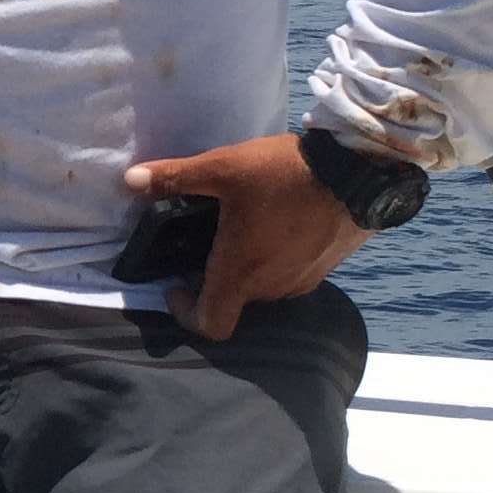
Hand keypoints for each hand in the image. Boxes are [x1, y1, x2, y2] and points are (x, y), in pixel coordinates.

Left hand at [125, 137, 363, 343]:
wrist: (362, 170)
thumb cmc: (288, 173)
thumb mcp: (225, 167)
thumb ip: (176, 177)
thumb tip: (130, 180)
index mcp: (242, 273)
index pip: (210, 325)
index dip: (185, 314)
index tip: (177, 286)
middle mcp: (273, 288)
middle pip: (234, 300)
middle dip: (214, 277)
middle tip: (205, 242)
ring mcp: (303, 281)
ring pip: (263, 288)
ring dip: (246, 268)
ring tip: (241, 228)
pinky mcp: (325, 268)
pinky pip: (289, 274)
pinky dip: (274, 260)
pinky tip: (275, 224)